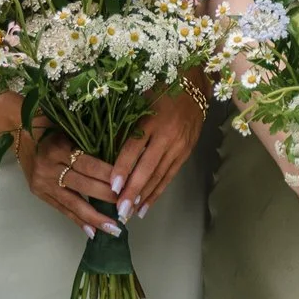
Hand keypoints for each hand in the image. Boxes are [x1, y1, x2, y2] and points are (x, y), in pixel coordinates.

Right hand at [26, 125, 126, 236]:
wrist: (20, 132)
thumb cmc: (54, 126)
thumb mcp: (73, 128)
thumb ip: (93, 142)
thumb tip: (124, 161)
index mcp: (59, 148)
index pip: (90, 165)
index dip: (109, 177)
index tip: (130, 186)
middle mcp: (48, 167)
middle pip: (83, 185)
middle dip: (108, 198)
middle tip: (129, 209)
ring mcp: (42, 182)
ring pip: (73, 202)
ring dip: (95, 217)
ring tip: (114, 229)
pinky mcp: (39, 193)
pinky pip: (62, 209)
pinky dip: (78, 220)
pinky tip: (93, 232)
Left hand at [110, 90, 204, 218]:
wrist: (195, 85)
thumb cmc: (160, 89)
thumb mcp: (139, 101)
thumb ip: (124, 125)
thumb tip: (103, 151)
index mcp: (152, 120)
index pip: (134, 149)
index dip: (123, 169)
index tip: (112, 187)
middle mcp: (168, 135)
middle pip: (147, 168)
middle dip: (133, 191)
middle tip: (120, 210)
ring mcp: (179, 145)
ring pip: (159, 175)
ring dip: (144, 196)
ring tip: (130, 213)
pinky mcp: (186, 152)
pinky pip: (170, 175)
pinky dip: (157, 192)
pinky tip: (146, 206)